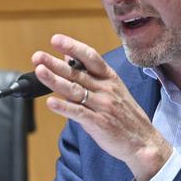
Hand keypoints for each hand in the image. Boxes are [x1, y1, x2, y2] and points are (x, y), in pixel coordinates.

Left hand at [32, 34, 171, 180]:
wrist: (143, 141)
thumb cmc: (126, 115)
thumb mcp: (113, 89)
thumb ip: (90, 74)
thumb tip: (68, 56)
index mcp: (110, 78)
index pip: (90, 57)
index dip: (72, 47)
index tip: (55, 39)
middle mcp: (106, 89)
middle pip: (77, 73)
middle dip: (55, 63)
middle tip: (37, 56)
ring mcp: (103, 106)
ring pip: (75, 90)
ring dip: (55, 81)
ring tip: (39, 72)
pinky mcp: (99, 123)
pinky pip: (79, 113)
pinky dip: (64, 108)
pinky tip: (51, 103)